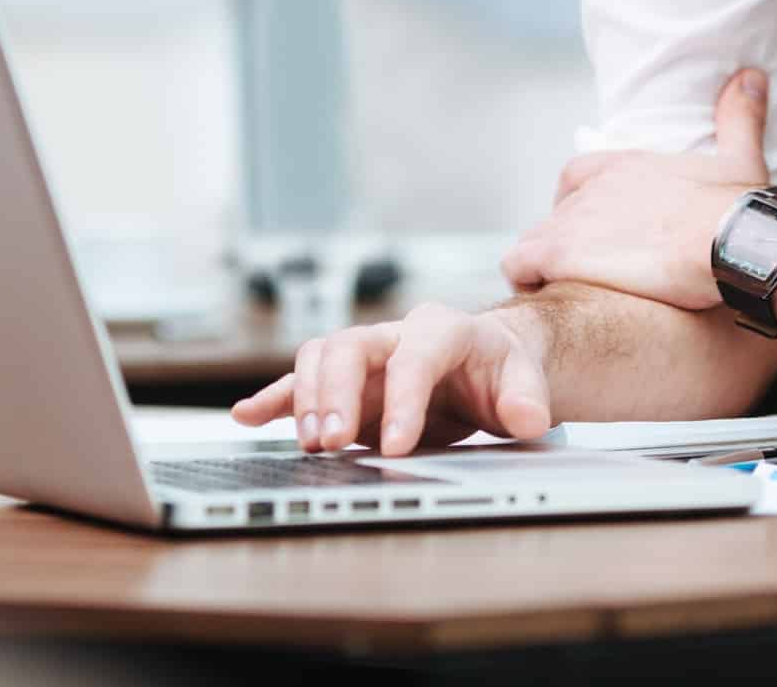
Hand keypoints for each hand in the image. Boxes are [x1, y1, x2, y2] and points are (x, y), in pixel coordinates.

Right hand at [229, 303, 552, 455]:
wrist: (488, 363)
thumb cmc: (502, 371)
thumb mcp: (525, 383)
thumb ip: (527, 400)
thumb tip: (528, 419)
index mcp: (443, 329)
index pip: (414, 357)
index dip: (402, 400)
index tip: (397, 447)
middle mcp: (396, 334)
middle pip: (350, 347)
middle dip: (337, 394)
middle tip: (334, 443)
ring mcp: (366, 355)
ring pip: (320, 357)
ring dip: (307, 399)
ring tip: (312, 446)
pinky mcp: (346, 380)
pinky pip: (301, 380)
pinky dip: (273, 398)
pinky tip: (247, 416)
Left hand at [498, 68, 770, 310]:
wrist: (729, 242)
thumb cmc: (737, 210)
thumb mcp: (742, 158)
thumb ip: (739, 116)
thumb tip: (750, 77)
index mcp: (628, 167)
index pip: (577, 174)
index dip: (576, 201)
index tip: (589, 226)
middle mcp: (596, 188)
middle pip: (558, 214)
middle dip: (567, 242)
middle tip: (588, 270)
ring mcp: (575, 220)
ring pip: (534, 239)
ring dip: (543, 263)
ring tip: (564, 290)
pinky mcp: (563, 253)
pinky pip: (519, 264)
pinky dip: (525, 279)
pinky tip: (545, 296)